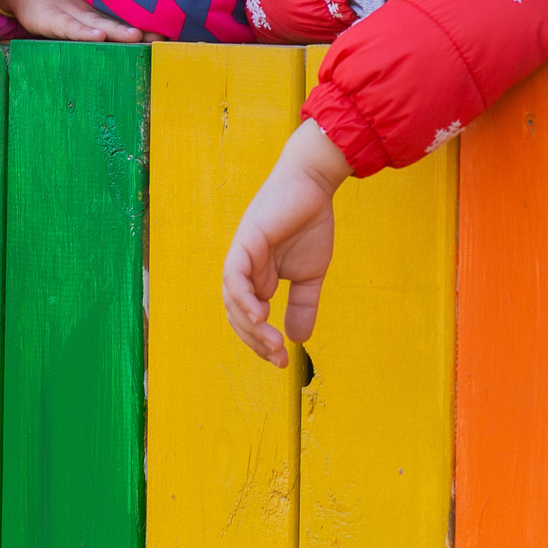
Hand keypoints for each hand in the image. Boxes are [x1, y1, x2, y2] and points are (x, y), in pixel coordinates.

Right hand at [0, 0, 157, 43]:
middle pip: (119, 21)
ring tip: (137, 36)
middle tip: (164, 36)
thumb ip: (102, 14)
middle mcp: (89, 11)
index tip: (172, 32)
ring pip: (99, 23)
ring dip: (118, 30)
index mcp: (98, 9)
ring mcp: (71, 14)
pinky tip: (99, 37)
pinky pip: (70, 27)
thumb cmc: (53, 0)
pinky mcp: (52, 21)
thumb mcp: (80, 5)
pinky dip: (84, 32)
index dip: (147, 23)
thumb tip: (134, 24)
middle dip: (141, 29)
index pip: (126, 17)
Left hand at [222, 120, 352, 366]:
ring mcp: (242, 256)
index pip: (248, 320)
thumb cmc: (309, 224)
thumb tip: (299, 340)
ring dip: (250, 326)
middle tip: (278, 356)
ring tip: (272, 341)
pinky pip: (235, 275)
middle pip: (237, 316)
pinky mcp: (245, 242)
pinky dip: (243, 297)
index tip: (282, 360)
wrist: (314, 187)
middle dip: (256, 341)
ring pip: (233, 300)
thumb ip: (303, 306)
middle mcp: (244, 271)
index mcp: (256, 280)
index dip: (261, 343)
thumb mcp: (310, 276)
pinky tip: (259, 314)